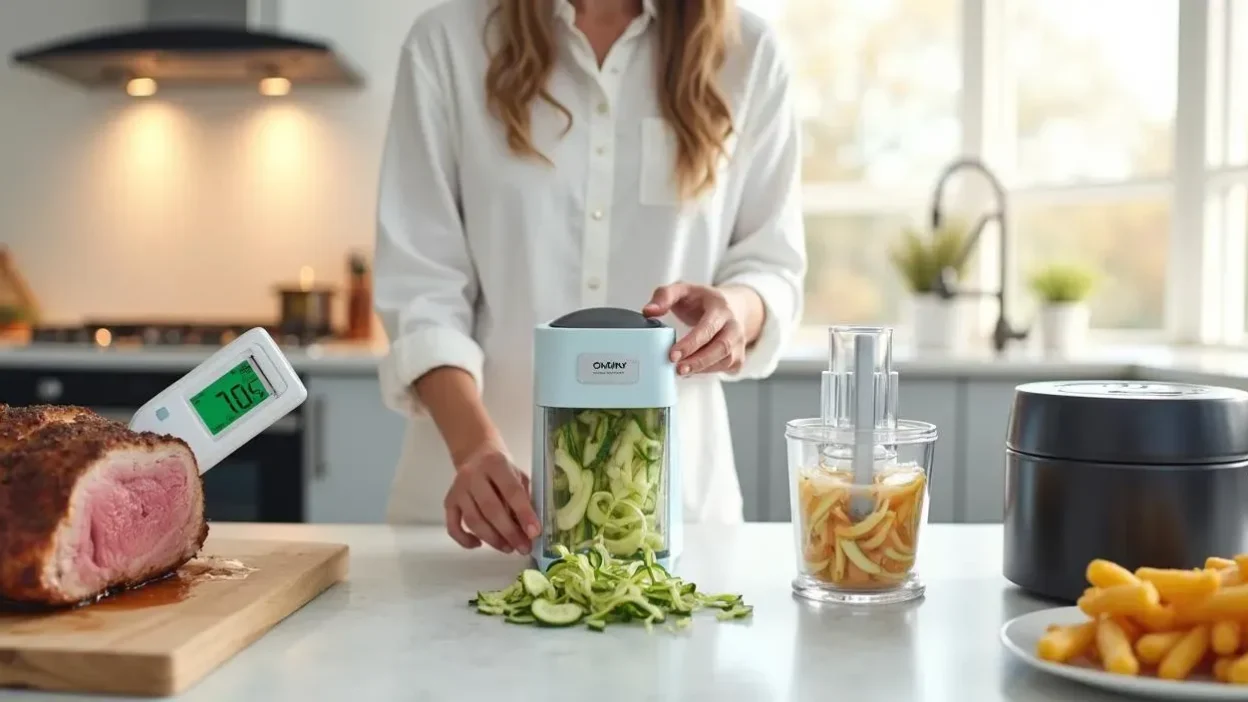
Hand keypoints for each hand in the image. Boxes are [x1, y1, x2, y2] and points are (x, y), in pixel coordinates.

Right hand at [444, 444, 540, 553]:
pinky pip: (453, 526)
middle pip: (490, 508)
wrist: (476, 454)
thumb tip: (530, 530)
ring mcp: (458, 489)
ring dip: (492, 539)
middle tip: (523, 548)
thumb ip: (525, 498)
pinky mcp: (449, 501)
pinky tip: (479, 545)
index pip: (511, 491)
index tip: (534, 533)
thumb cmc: (503, 469)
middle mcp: (473, 475)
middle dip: (509, 532)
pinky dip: (464, 539)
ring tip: (508, 548)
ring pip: (473, 520)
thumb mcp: (519, 475)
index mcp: (496, 463)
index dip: (524, 513)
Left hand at [642, 282, 763, 375]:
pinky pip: (725, 369)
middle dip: (698, 361)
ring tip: (680, 371)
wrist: (731, 307)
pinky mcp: (738, 357)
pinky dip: (707, 372)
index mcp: (721, 307)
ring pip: (724, 361)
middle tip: (677, 369)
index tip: (673, 355)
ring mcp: (739, 343)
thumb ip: (664, 296)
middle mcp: (734, 325)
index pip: (708, 327)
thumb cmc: (703, 301)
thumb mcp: (683, 290)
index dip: (691, 343)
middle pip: (721, 347)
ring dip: (701, 369)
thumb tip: (648, 311)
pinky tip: (691, 371)